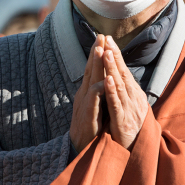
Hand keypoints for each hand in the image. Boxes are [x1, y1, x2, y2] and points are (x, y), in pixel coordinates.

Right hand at [69, 35, 105, 153]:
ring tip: (100, 50)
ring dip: (96, 65)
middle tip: (100, 36)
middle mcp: (84, 94)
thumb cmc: (91, 127)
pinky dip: (98, 89)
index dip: (97, 54)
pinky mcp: (88, 115)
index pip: (92, 68)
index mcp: (87, 91)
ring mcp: (84, 103)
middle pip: (90, 69)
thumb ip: (98, 93)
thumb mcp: (95, 106)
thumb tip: (104, 78)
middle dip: (96, 52)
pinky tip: (104, 81)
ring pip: (91, 80)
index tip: (103, 38)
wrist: (80, 148)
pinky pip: (93, 99)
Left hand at [102, 36, 148, 149]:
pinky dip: (112, 91)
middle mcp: (133, 98)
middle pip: (122, 74)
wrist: (137, 152)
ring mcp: (129, 109)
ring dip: (113, 68)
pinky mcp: (123, 121)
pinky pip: (117, 104)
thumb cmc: (131, 127)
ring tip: (106, 53)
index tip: (107, 39)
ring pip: (119, 86)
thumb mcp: (128, 106)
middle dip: (114, 55)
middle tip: (107, 38)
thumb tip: (118, 73)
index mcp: (133, 94)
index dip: (115, 54)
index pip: (123, 70)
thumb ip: (124, 91)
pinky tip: (107, 80)